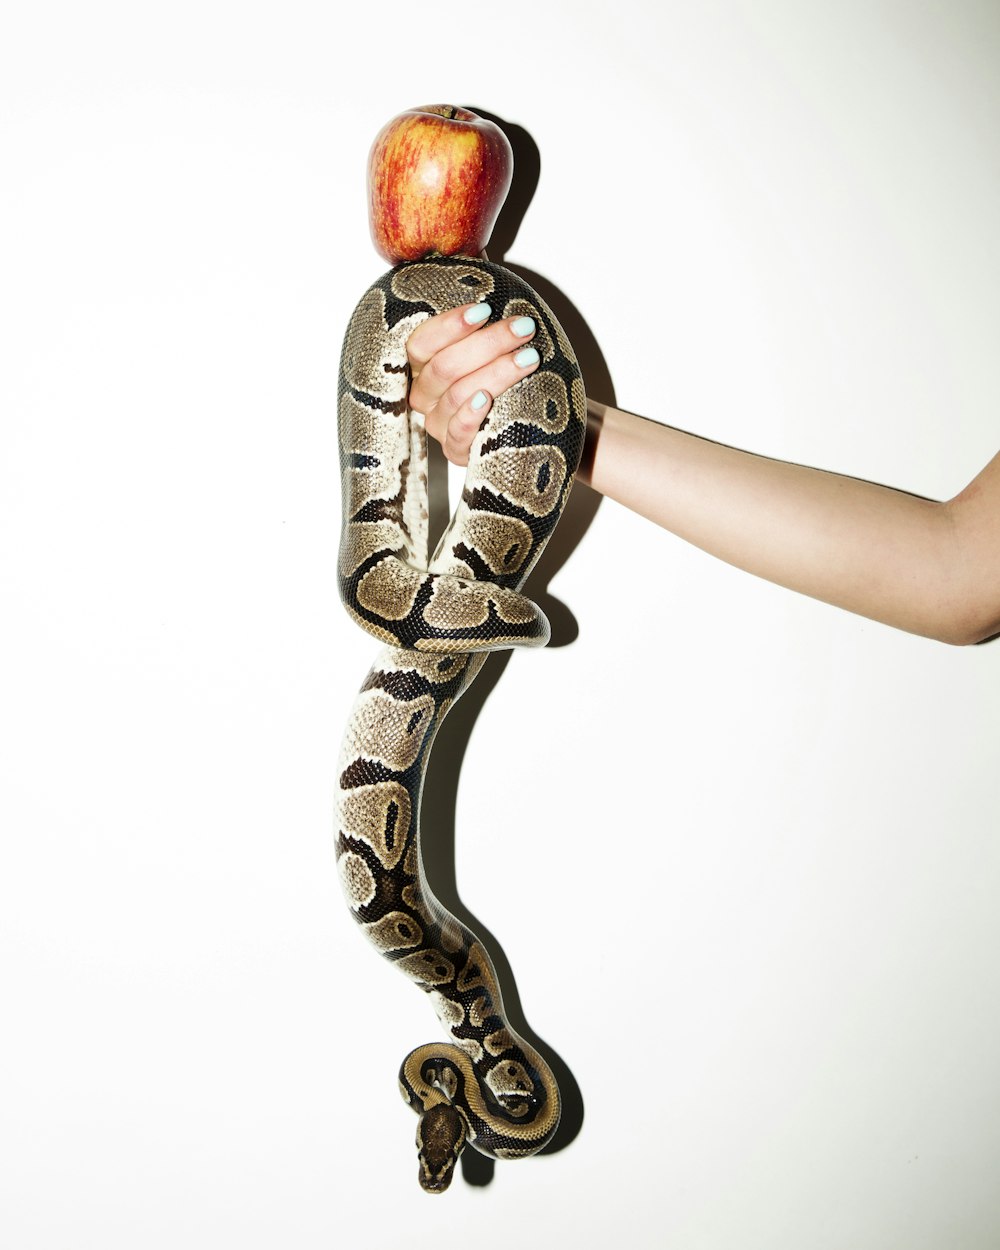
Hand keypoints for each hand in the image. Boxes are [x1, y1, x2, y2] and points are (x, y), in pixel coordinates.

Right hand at [407, 303, 539, 465]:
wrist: (514, 429)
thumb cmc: (496, 378)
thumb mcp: (484, 353)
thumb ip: (482, 334)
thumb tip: (504, 308)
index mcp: (421, 365)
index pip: (421, 342)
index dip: (449, 326)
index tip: (484, 311)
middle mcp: (424, 394)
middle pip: (444, 367)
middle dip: (488, 343)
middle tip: (523, 328)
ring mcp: (437, 423)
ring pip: (458, 394)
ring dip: (495, 373)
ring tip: (528, 358)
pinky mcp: (454, 449)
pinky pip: (457, 434)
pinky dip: (471, 416)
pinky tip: (486, 400)